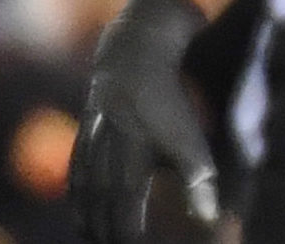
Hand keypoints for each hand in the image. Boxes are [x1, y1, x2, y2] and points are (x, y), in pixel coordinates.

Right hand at [67, 0, 217, 243]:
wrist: (132, 59)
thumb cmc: (168, 103)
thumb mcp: (189, 140)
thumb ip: (198, 181)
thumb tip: (210, 218)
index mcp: (128, 165)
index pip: (123, 217)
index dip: (129, 237)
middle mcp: (101, 163)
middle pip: (99, 213)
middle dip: (107, 235)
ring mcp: (85, 152)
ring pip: (82, 199)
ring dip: (89, 223)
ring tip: (98, 239)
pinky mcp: (80, 142)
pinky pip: (73, 182)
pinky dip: (78, 202)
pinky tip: (84, 213)